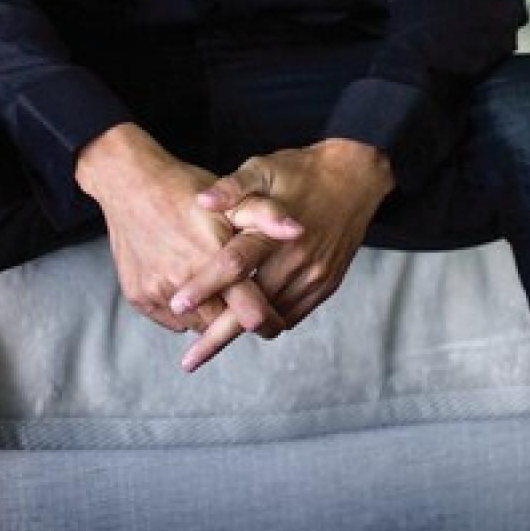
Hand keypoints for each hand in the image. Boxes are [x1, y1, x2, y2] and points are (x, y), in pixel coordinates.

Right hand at [73, 121, 301, 340]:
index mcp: (212, 258)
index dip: (269, 319)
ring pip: (196, 325)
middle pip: (223, 324)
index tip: (277, 319)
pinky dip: (184, 312)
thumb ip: (267, 216)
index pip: (251, 312)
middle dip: (237, 318)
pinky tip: (190, 288)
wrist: (129, 183)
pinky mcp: (139, 297)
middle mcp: (182, 281)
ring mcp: (157, 292)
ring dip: (210, 315)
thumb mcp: (230, 199)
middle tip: (245, 303)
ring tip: (218, 293)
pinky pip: (170, 321)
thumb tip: (299, 230)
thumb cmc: (185, 188)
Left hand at [170, 137, 393, 371]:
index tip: (176, 304)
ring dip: (242, 333)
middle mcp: (297, 258)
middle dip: (218, 336)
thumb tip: (201, 201)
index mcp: (276, 230)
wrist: (353, 178)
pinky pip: (292, 315)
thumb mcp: (264, 168)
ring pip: (272, 318)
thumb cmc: (299, 171)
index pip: (235, 263)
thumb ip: (233, 187)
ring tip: (209, 346)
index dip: (205, 285)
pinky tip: (246, 326)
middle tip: (189, 361)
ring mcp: (314, 276)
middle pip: (252, 307)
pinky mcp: (325, 285)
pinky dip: (268, 323)